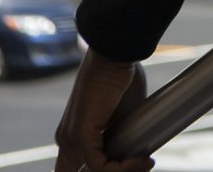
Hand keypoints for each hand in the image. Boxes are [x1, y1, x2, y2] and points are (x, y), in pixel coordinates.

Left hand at [52, 50, 153, 171]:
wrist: (115, 54)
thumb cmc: (121, 77)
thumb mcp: (122, 116)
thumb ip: (122, 138)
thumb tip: (138, 154)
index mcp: (73, 136)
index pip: (77, 169)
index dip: (109, 170)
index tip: (138, 162)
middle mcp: (66, 141)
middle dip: (116, 171)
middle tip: (142, 163)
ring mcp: (70, 139)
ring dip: (124, 170)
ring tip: (146, 161)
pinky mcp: (80, 135)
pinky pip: (99, 166)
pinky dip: (122, 168)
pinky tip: (140, 159)